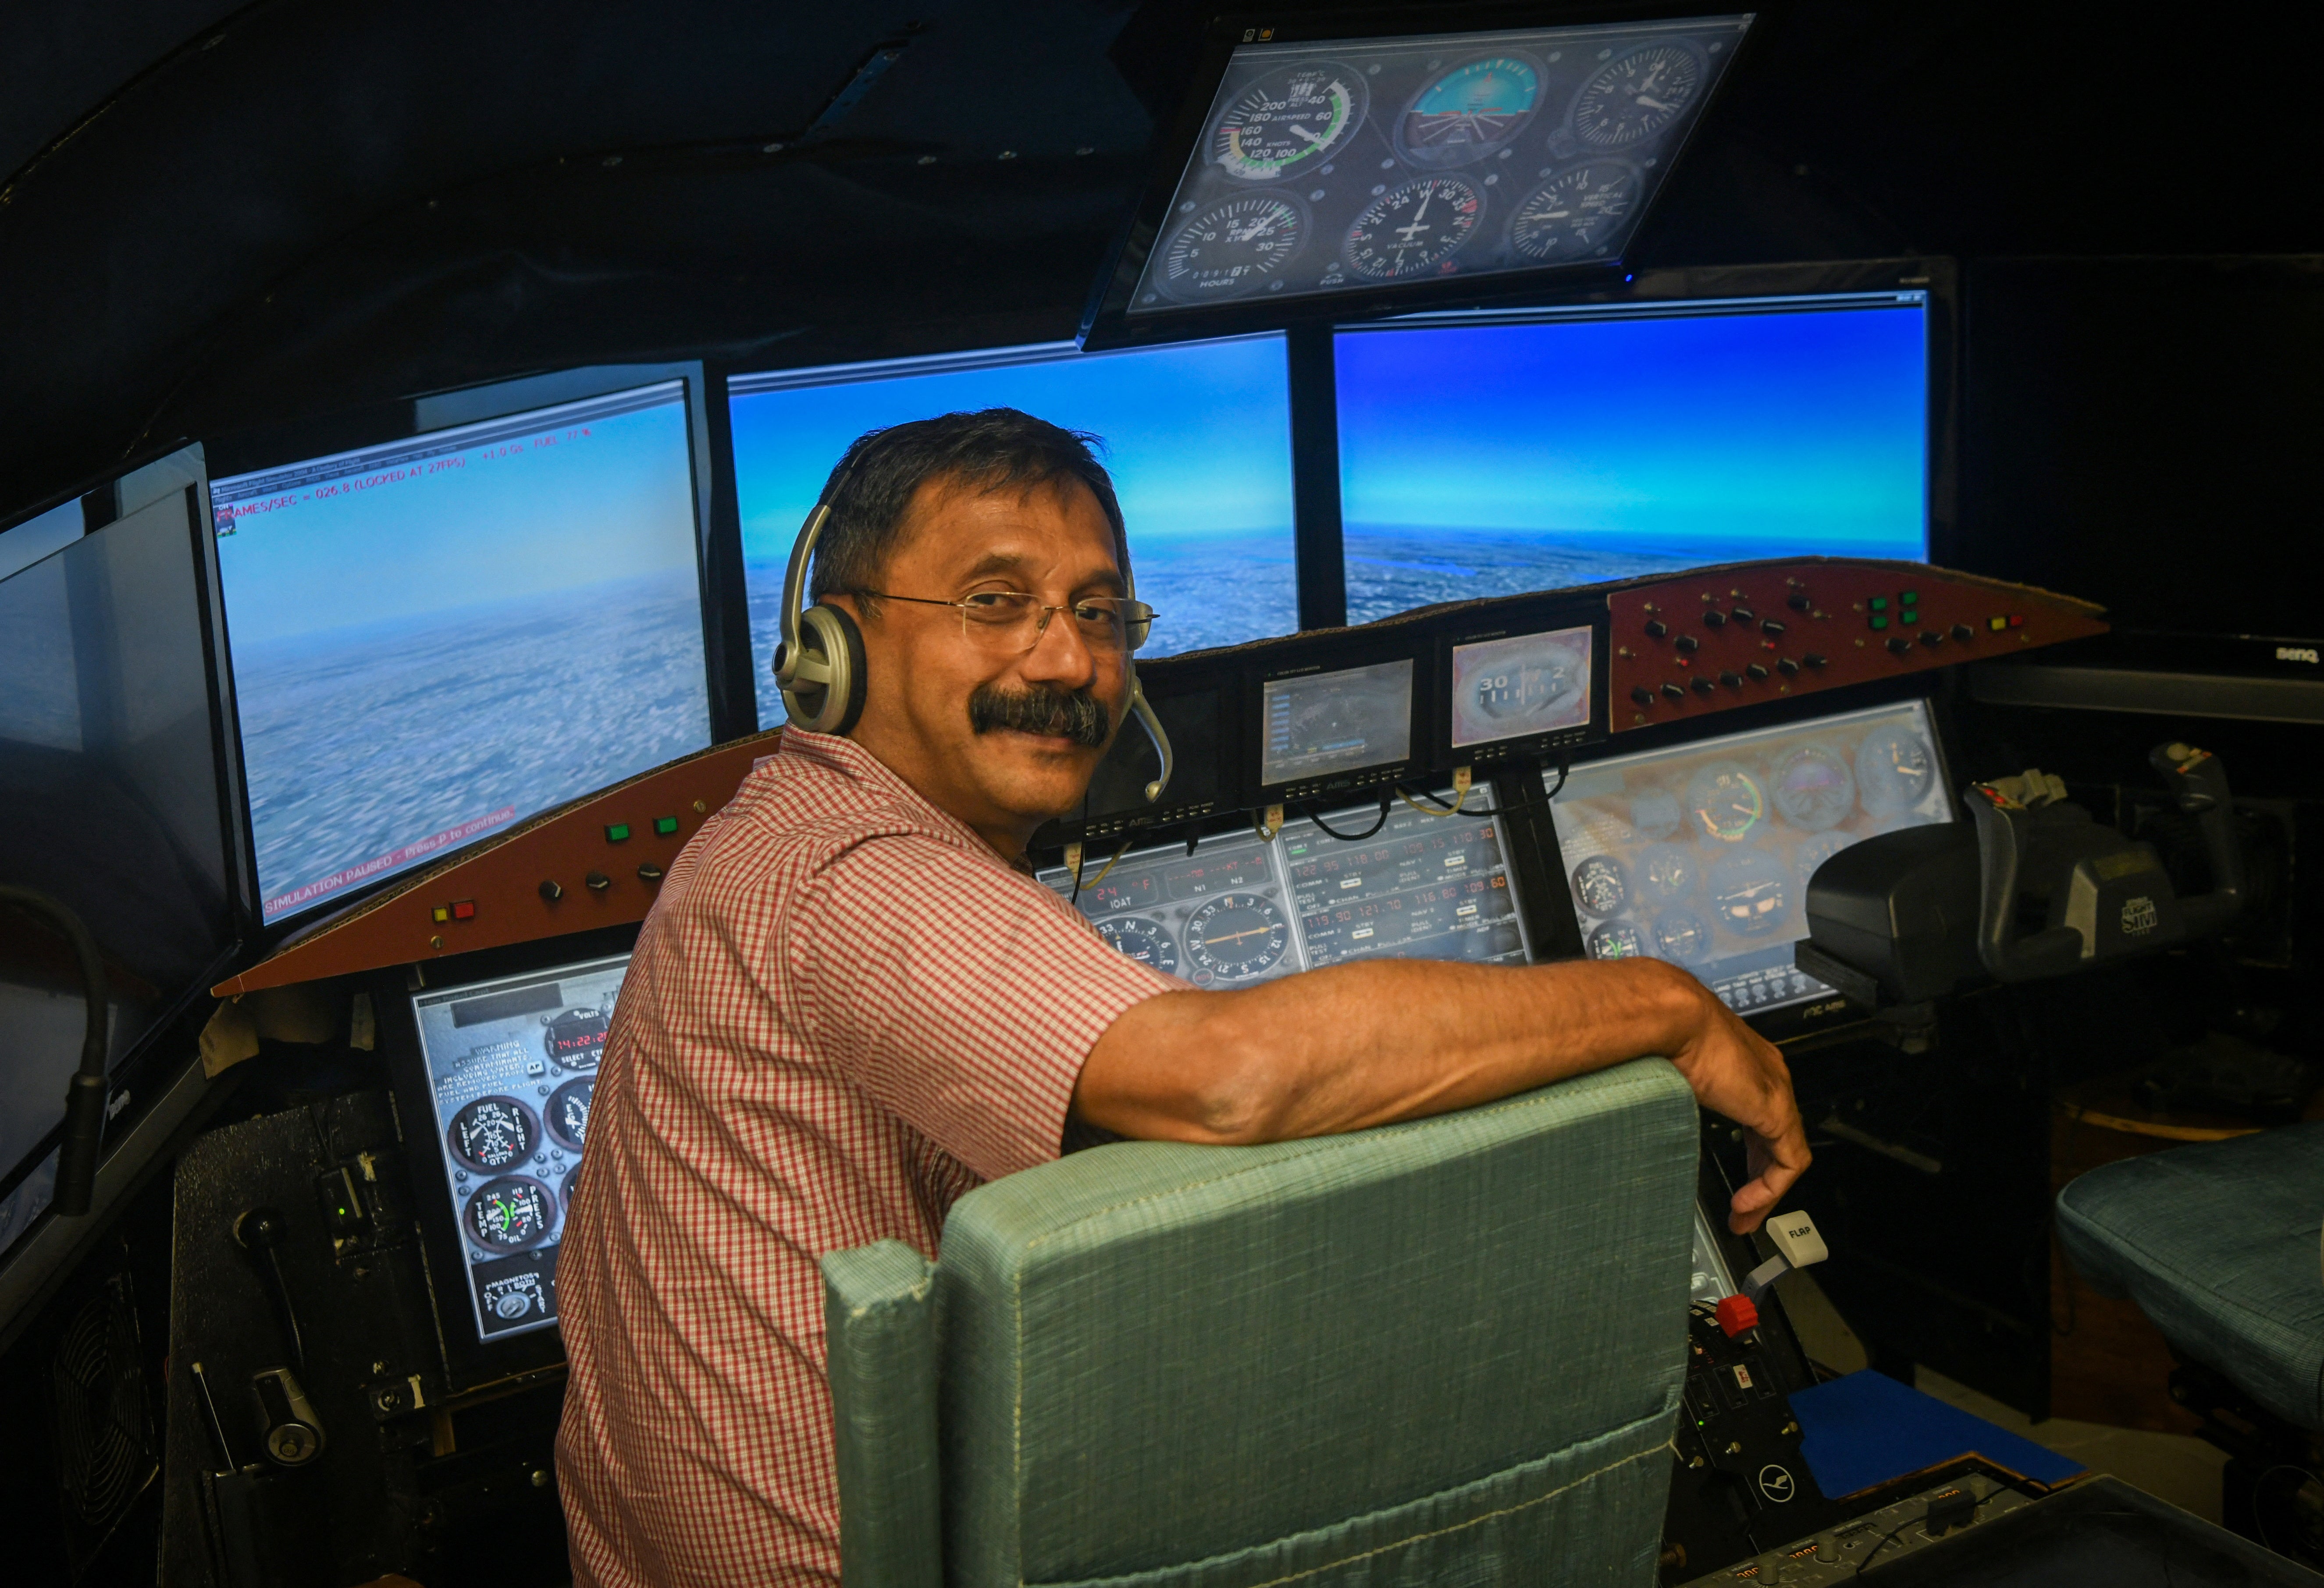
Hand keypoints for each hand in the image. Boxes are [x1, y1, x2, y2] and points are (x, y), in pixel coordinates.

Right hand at [1661, 974, 1810, 1232]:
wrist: (1673, 1015)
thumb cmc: (1662, 1031)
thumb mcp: (1667, 1075)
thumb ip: (1670, 1098)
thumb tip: (1645, 1115)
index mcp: (1741, 1064)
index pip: (1758, 1118)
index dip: (1748, 1154)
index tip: (1732, 1180)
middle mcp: (1766, 1076)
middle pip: (1775, 1139)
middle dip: (1760, 1179)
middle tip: (1742, 1208)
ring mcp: (1775, 1092)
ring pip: (1785, 1155)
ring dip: (1766, 1192)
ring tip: (1745, 1217)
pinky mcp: (1777, 1109)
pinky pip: (1788, 1162)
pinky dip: (1769, 1188)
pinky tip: (1747, 1203)